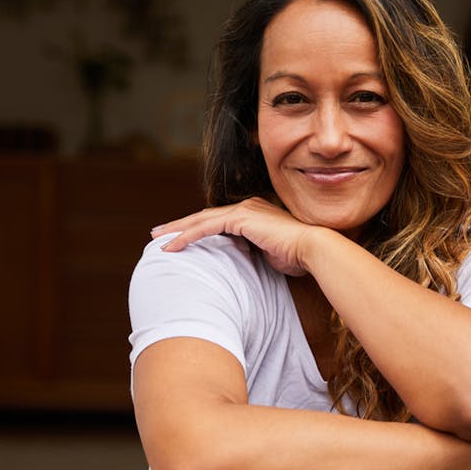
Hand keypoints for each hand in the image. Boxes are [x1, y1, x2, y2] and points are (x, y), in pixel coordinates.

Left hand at [151, 198, 317, 276]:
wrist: (313, 249)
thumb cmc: (298, 256)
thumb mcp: (271, 254)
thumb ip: (255, 252)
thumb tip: (245, 262)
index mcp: (255, 214)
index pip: (219, 221)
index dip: (197, 229)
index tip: (180, 239)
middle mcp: (247, 207)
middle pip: (205, 216)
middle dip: (180, 226)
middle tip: (158, 234)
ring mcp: (244, 210)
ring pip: (201, 219)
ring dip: (177, 230)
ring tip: (157, 240)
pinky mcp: (241, 218)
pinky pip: (206, 227)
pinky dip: (187, 236)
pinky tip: (172, 246)